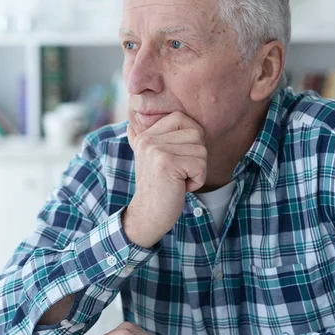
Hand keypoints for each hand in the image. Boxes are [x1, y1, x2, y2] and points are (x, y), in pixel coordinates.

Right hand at [123, 111, 206, 247]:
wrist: (147, 216)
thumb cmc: (158, 188)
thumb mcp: (150, 159)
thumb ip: (148, 139)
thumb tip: (132, 120)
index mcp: (146, 135)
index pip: (181, 118)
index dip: (192, 136)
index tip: (181, 157)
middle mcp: (148, 139)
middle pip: (196, 133)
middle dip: (197, 157)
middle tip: (179, 172)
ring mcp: (156, 150)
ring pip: (201, 150)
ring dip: (197, 170)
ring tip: (179, 180)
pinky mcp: (167, 164)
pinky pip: (200, 165)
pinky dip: (197, 180)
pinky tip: (181, 187)